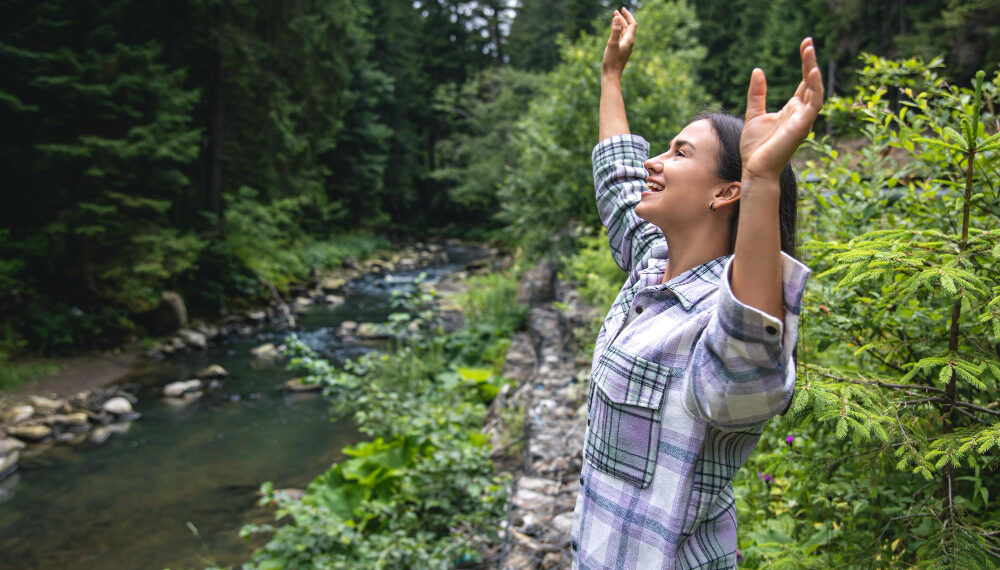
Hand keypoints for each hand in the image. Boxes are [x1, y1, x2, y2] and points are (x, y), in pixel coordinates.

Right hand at [602, 7, 636, 75]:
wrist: (611, 76)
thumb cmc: (611, 61)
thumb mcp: (612, 44)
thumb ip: (615, 30)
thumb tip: (617, 18)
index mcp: (629, 40)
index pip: (632, 24)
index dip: (628, 15)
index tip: (622, 9)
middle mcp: (629, 43)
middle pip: (628, 27)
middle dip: (623, 19)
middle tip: (616, 12)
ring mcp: (625, 47)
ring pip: (624, 33)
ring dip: (620, 25)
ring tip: (614, 18)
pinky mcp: (620, 51)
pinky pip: (621, 38)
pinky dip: (618, 32)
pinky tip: (614, 32)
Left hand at [739, 38, 823, 181]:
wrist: (755, 168)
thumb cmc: (755, 147)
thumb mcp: (754, 114)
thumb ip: (757, 94)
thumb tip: (758, 70)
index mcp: (791, 110)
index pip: (803, 82)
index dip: (805, 63)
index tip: (805, 45)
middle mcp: (800, 113)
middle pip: (810, 82)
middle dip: (809, 62)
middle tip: (808, 42)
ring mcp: (803, 119)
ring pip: (814, 90)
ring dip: (812, 69)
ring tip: (808, 50)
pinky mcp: (803, 125)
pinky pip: (814, 103)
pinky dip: (814, 87)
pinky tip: (811, 72)